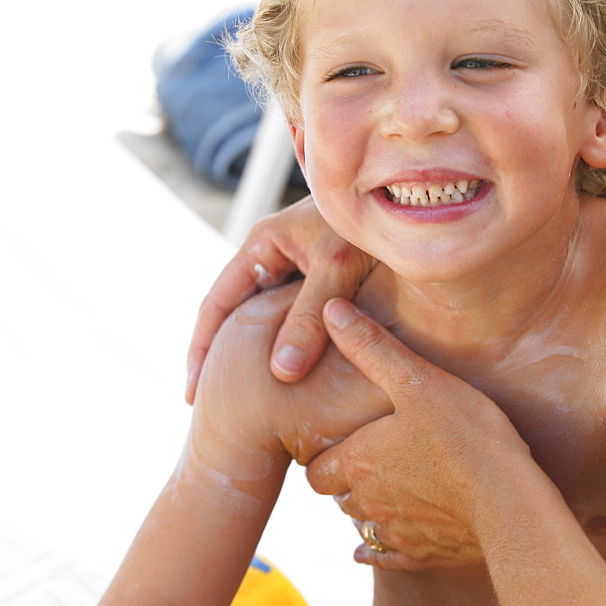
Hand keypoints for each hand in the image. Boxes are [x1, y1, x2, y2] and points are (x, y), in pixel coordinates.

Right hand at [186, 197, 374, 401]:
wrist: (412, 200)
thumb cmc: (371, 225)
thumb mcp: (337, 269)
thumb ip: (309, 319)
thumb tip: (280, 373)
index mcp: (262, 245)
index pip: (217, 304)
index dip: (202, 349)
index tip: (193, 392)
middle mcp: (273, 256)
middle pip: (235, 314)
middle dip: (220, 356)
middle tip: (206, 404)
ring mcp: (297, 269)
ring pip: (265, 319)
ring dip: (253, 355)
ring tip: (239, 399)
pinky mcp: (322, 281)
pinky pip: (294, 319)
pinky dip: (288, 347)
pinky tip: (288, 378)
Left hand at [306, 299, 531, 570]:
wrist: (511, 504)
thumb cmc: (466, 435)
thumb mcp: (417, 380)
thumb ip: (370, 346)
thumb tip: (329, 307)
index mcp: (357, 461)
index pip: (316, 469)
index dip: (323, 456)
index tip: (338, 442)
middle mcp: (367, 502)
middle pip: (338, 497)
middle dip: (346, 480)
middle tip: (365, 460)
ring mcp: (395, 533)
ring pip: (362, 525)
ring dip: (367, 509)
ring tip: (385, 489)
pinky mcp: (423, 556)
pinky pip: (385, 559)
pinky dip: (378, 552)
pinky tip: (373, 549)